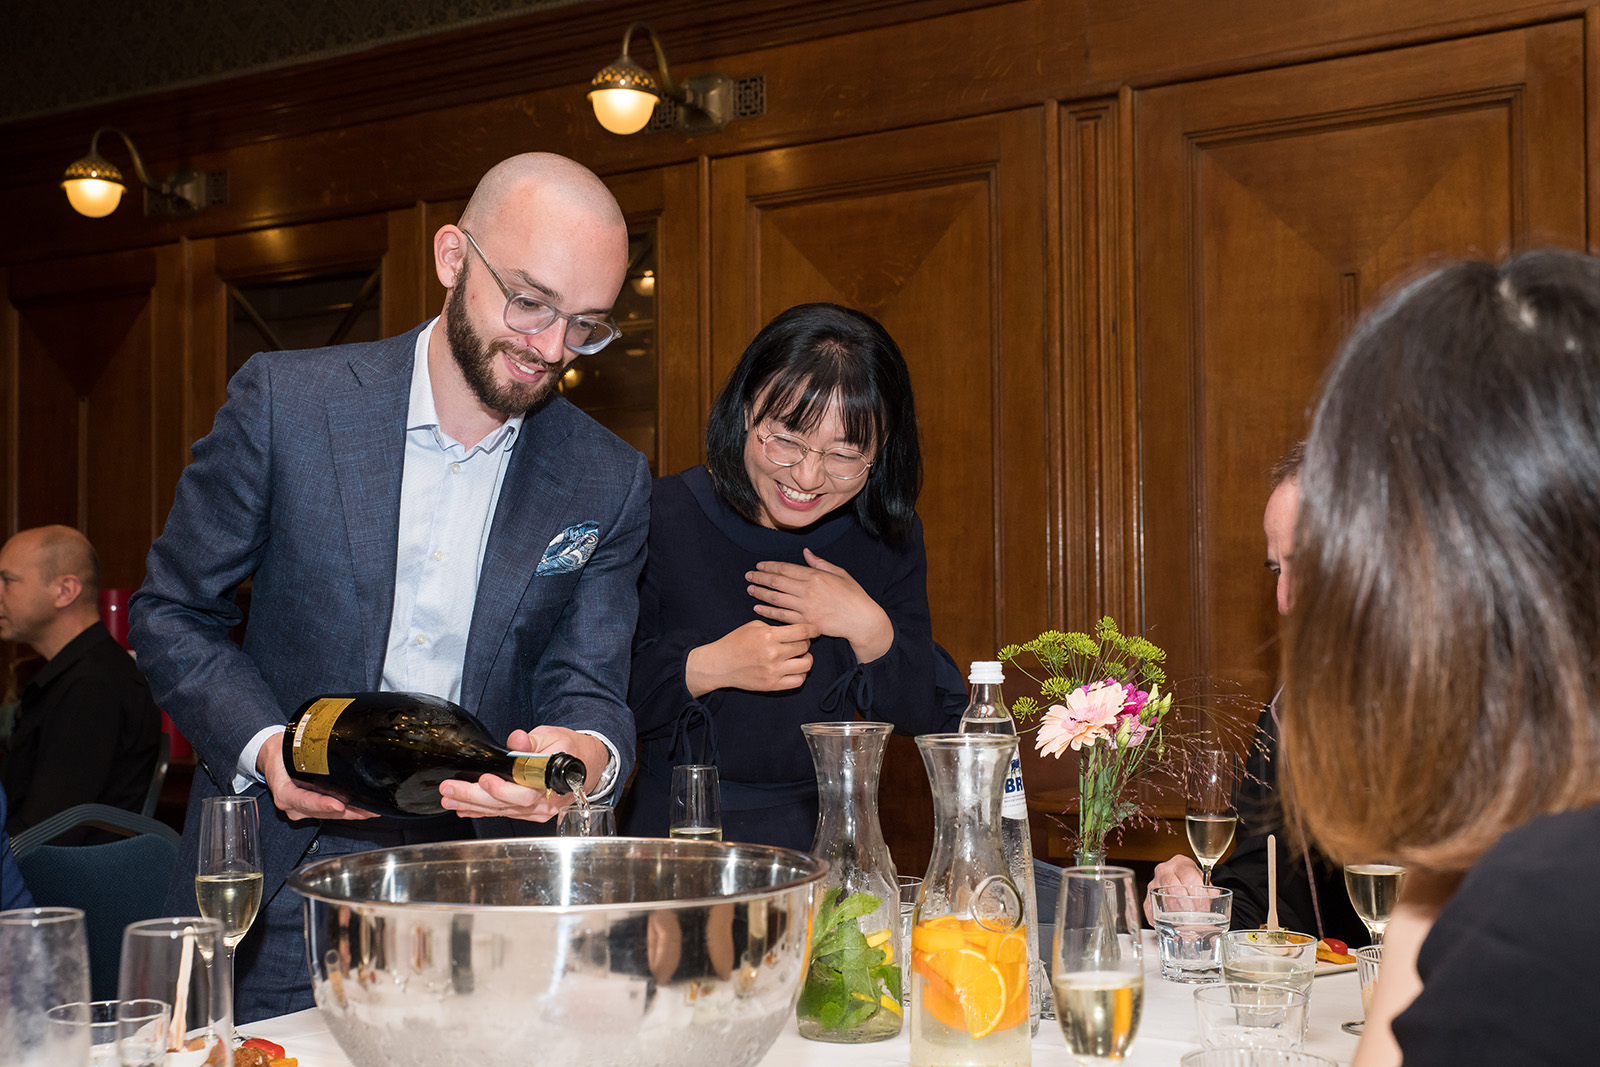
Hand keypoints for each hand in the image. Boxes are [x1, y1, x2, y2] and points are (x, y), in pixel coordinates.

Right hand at [259, 730, 377, 821]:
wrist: (272, 758)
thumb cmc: (280, 753)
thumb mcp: (289, 750)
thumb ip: (305, 753)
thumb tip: (332, 743)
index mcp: (284, 793)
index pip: (305, 801)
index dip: (323, 805)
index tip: (339, 805)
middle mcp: (292, 806)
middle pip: (322, 813)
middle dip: (346, 813)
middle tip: (367, 811)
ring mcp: (300, 810)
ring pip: (328, 815)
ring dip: (350, 814)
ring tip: (370, 811)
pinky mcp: (309, 809)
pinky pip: (328, 813)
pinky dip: (345, 812)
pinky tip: (360, 810)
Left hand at [438, 727, 611, 820]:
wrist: (586, 765)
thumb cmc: (569, 750)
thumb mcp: (553, 737)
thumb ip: (532, 742)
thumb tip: (517, 740)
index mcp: (551, 782)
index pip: (526, 791)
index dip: (503, 789)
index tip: (484, 779)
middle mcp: (544, 802)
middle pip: (507, 804)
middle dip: (474, 797)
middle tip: (450, 789)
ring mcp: (536, 811)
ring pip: (501, 811)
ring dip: (472, 805)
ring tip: (448, 799)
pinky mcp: (529, 813)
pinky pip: (503, 813)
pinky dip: (481, 812)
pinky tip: (463, 809)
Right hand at [685, 619, 817, 696]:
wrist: (719, 665)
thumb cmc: (735, 642)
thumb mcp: (754, 626)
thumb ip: (775, 626)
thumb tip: (796, 629)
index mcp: (769, 635)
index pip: (802, 631)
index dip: (813, 629)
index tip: (816, 629)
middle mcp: (773, 653)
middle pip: (805, 646)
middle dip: (806, 642)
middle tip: (801, 642)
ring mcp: (774, 671)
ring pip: (806, 664)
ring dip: (806, 659)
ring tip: (799, 656)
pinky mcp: (772, 685)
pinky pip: (798, 681)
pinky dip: (801, 674)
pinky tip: (794, 668)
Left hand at [747, 549, 892, 661]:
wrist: (861, 620)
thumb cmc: (853, 596)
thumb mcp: (840, 573)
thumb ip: (820, 563)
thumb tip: (805, 553)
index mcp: (816, 576)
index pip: (786, 569)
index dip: (770, 566)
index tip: (760, 565)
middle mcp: (808, 591)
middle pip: (777, 582)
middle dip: (760, 578)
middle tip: (749, 575)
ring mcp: (805, 607)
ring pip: (776, 598)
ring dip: (760, 593)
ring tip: (750, 589)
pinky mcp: (805, 622)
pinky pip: (782, 616)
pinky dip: (768, 611)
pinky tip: (758, 607)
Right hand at [1142, 853, 1205, 922]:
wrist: (1175, 876)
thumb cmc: (1188, 877)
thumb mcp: (1201, 877)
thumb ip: (1208, 886)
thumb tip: (1214, 894)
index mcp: (1180, 863)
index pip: (1189, 877)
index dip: (1198, 894)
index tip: (1205, 908)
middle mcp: (1164, 870)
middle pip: (1175, 889)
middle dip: (1188, 906)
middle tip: (1197, 918)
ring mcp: (1154, 884)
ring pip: (1165, 902)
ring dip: (1178, 915)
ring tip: (1189, 923)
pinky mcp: (1148, 898)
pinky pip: (1154, 911)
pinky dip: (1164, 920)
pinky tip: (1173, 924)